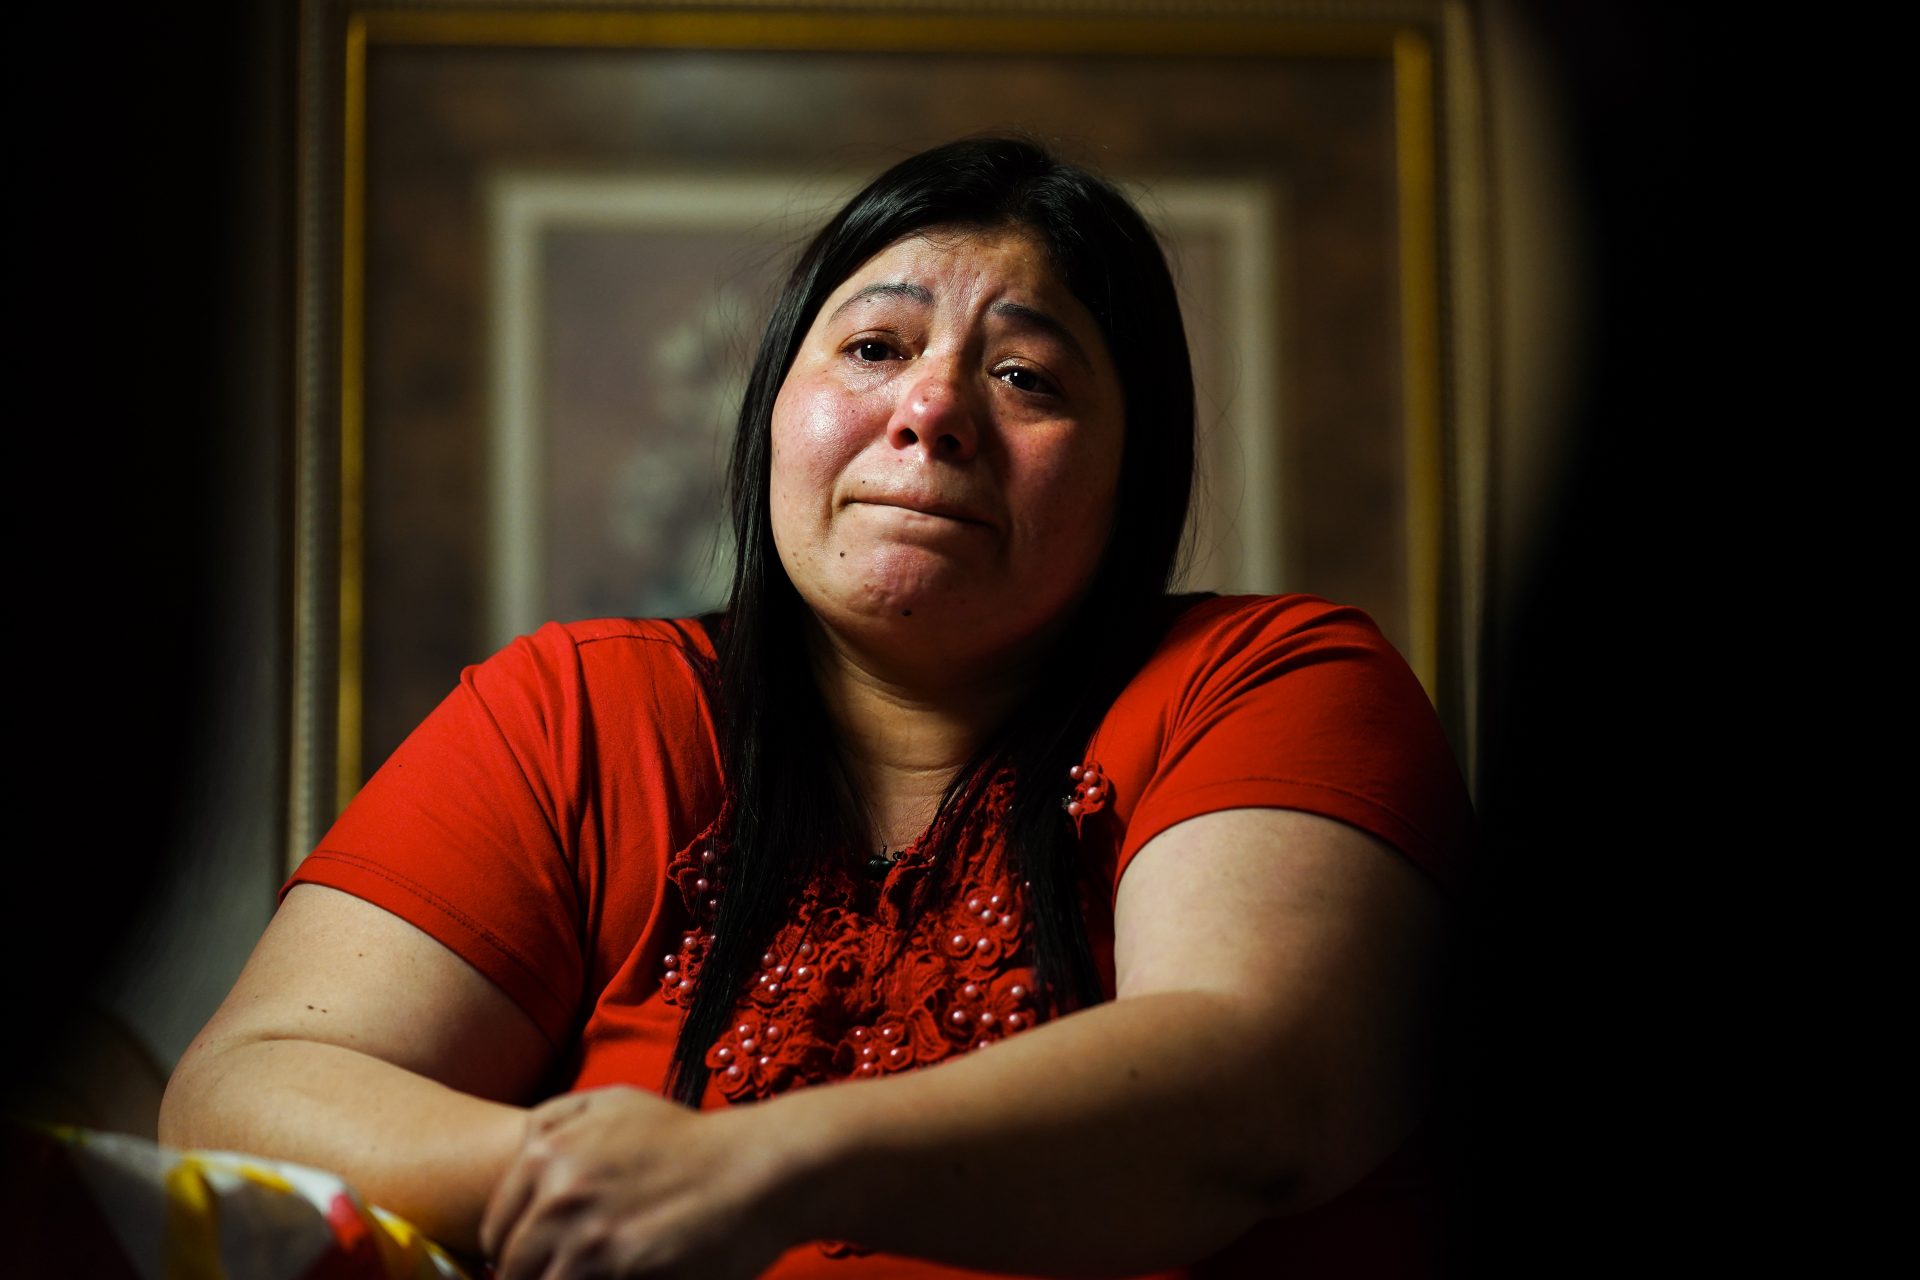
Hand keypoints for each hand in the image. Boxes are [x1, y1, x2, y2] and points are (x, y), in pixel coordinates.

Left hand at [480, 1086, 797, 1279]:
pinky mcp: (619, 1272)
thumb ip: (555, 1118)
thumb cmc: (691, 1141)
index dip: (516, 1254)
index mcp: (546, 1154)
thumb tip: (519, 1155)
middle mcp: (557, 1195)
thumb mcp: (617, 1103)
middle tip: (582, 1268)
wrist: (758, 1170)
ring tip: (605, 1271)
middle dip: (539, 1275)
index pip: (495, 1233)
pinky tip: (629, 1275)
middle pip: (514, 1269)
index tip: (545, 1260)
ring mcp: (587, 1239)